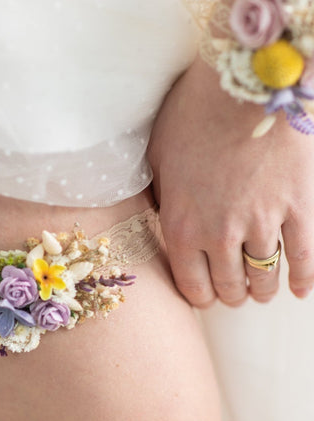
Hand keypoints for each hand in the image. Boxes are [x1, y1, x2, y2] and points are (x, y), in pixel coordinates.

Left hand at [148, 56, 313, 306]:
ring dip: (261, 290)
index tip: (206, 297)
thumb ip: (161, 200)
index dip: (201, 297)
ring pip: (264, 276)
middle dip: (230, 295)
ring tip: (261, 292)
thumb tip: (164, 218)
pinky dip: (303, 277)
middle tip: (233, 294)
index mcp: (181, 228)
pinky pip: (304, 255)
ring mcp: (262, 223)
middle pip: (229, 285)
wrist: (240, 86)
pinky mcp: (298, 207)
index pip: (192, 285)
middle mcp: (219, 236)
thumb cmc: (190, 118)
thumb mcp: (157, 162)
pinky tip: (300, 290)